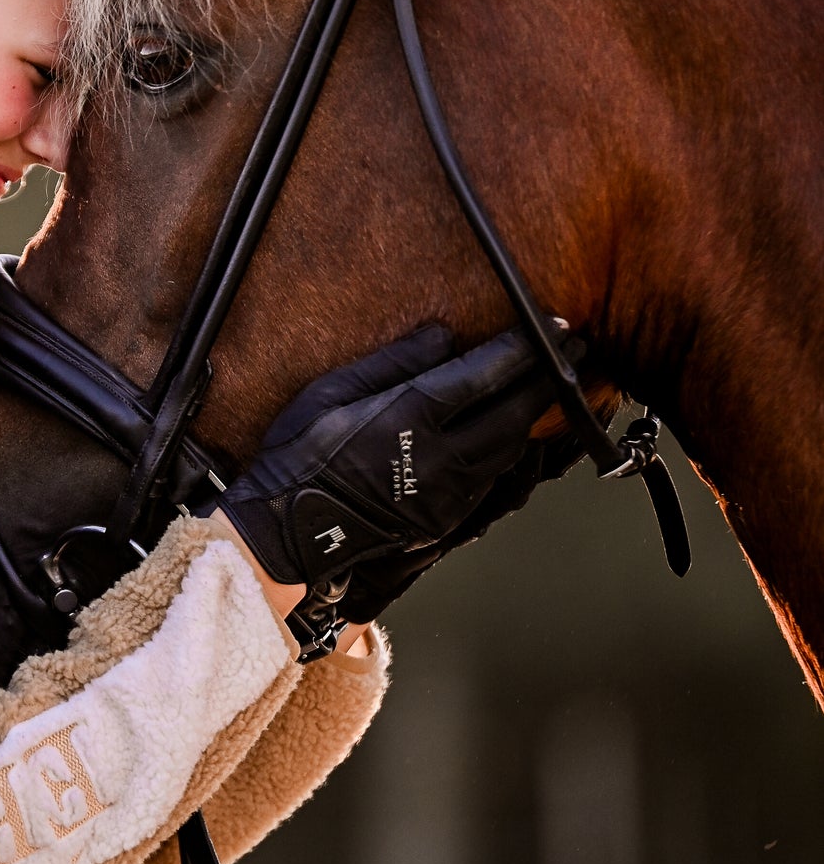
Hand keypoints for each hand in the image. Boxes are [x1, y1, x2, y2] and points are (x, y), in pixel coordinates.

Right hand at [217, 323, 573, 612]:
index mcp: (408, 417)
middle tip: (576, 349)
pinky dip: (512, 449)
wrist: (288, 537)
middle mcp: (439, 458)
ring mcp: (448, 495)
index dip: (525, 348)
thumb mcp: (328, 393)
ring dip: (537, 414)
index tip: (552, 326)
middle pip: (515, 412)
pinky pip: (494, 479)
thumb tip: (441, 336)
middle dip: (551, 377)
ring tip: (555, 386)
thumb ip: (391, 362)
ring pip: (511, 448)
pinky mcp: (447, 521)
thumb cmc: (297, 461)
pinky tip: (515, 433)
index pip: (485, 374)